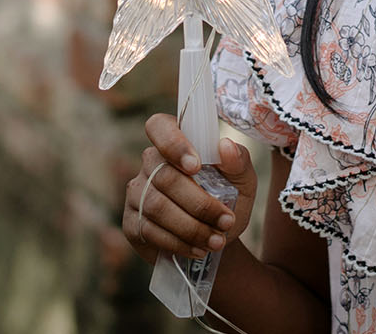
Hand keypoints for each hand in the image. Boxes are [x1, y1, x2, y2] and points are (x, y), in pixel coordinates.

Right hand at [122, 113, 257, 265]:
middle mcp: (150, 163)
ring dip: (191, 227)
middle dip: (199, 203)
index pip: (159, 127)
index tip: (196, 166)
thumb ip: (238, 162)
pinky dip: (178, 242)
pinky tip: (198, 249)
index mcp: (175, 143)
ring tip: (217, 241)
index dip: (173, 143)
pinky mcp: (132, 222)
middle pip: (164, 177)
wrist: (216, 238)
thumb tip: (226, 146)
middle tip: (227, 221)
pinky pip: (150, 231)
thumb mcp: (242, 181)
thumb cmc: (228, 200)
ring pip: (157, 207)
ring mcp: (137, 192)